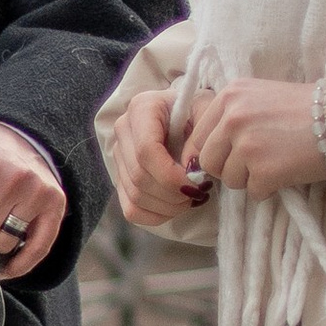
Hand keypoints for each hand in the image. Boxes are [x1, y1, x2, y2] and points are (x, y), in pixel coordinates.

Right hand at [104, 87, 207, 228]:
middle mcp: (123, 131)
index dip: (170, 175)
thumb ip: (202, 135)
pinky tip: (176, 207)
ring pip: (135, 195)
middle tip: (199, 193)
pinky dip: (156, 216)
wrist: (187, 115)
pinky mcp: (121, 177)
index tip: (196, 183)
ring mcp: (118, 156)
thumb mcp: (207, 111)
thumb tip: (191, 167)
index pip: (146, 151)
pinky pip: (131, 209)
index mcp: (141, 108)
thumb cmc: (198, 111)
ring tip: (192, 198)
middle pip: (139, 176)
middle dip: (173, 193)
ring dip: (168, 206)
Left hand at [183, 80, 325, 200]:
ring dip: (250, 179)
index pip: (198, 137)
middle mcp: (232, 118)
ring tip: (276, 163)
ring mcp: (247, 145)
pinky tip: (287, 171)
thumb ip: (231, 116)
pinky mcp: (264, 170)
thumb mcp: (260, 96)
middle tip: (254, 165)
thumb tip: (203, 153)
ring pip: (230, 180)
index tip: (228, 157)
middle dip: (228, 169)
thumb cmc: (305, 108)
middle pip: (208, 162)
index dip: (212, 152)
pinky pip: (254, 192)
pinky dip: (270, 188)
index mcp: (229, 96)